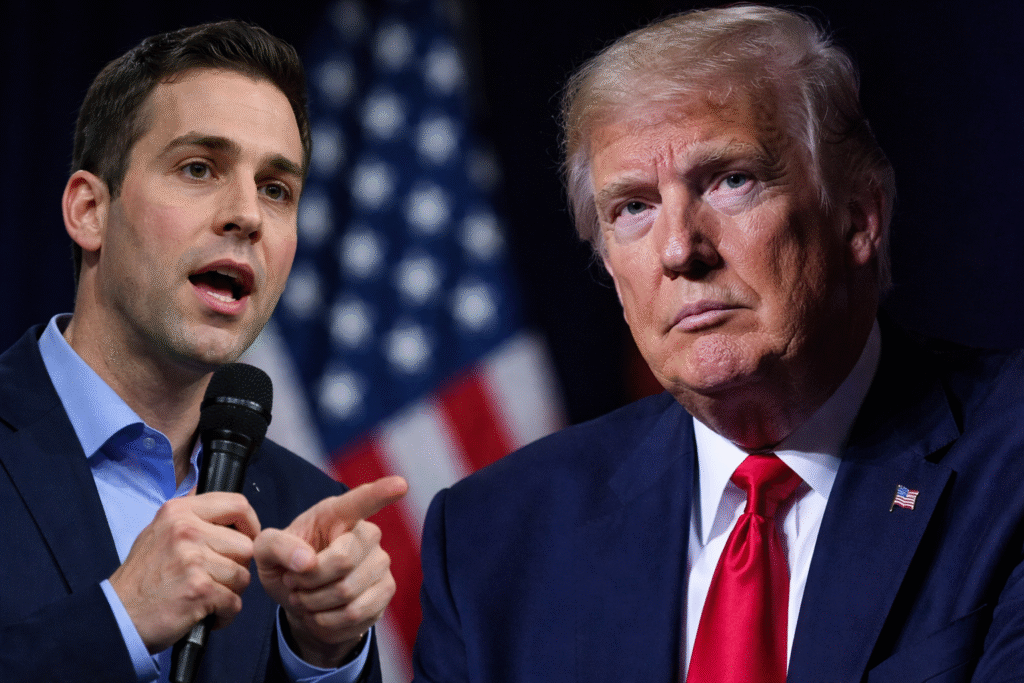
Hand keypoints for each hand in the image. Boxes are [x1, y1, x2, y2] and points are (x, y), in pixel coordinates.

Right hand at [108, 492, 260, 652]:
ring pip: (243, 575)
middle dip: (237, 567)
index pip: (237, 504)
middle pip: (246, 545)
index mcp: (179, 512)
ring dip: (231, 592)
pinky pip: (234, 602)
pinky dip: (225, 613)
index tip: (247, 539)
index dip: (251, 524)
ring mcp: (193, 560)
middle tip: (217, 579)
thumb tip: (217, 501)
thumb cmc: (141, 578)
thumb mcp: (158, 532)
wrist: (117, 616)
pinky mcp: (199, 590)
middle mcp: (187, 531)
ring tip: (208, 596)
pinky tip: (207, 614)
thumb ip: (190, 517)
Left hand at [253, 476, 407, 667]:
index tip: (400, 484)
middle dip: (308, 581)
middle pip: (343, 561)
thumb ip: (277, 545)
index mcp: (336, 513)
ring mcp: (381, 561)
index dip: (381, 492)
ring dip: (314, 603)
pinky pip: (355, 613)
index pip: (361, 500)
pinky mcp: (386, 590)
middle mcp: (366, 533)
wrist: (302, 601)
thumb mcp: (266, 551)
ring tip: (305, 598)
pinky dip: (327, 620)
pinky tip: (321, 612)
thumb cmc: (287, 565)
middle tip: (294, 583)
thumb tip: (307, 561)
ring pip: (347, 592)